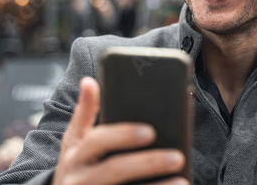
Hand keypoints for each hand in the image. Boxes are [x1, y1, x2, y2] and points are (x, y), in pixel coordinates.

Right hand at [52, 77, 187, 184]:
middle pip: (115, 169)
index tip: (151, 131)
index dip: (124, 135)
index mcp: (75, 153)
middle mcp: (77, 177)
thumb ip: (85, 112)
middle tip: (177, 157)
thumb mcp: (74, 140)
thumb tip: (89, 81)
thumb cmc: (78, 163)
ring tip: (181, 181)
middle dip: (147, 163)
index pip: (99, 140)